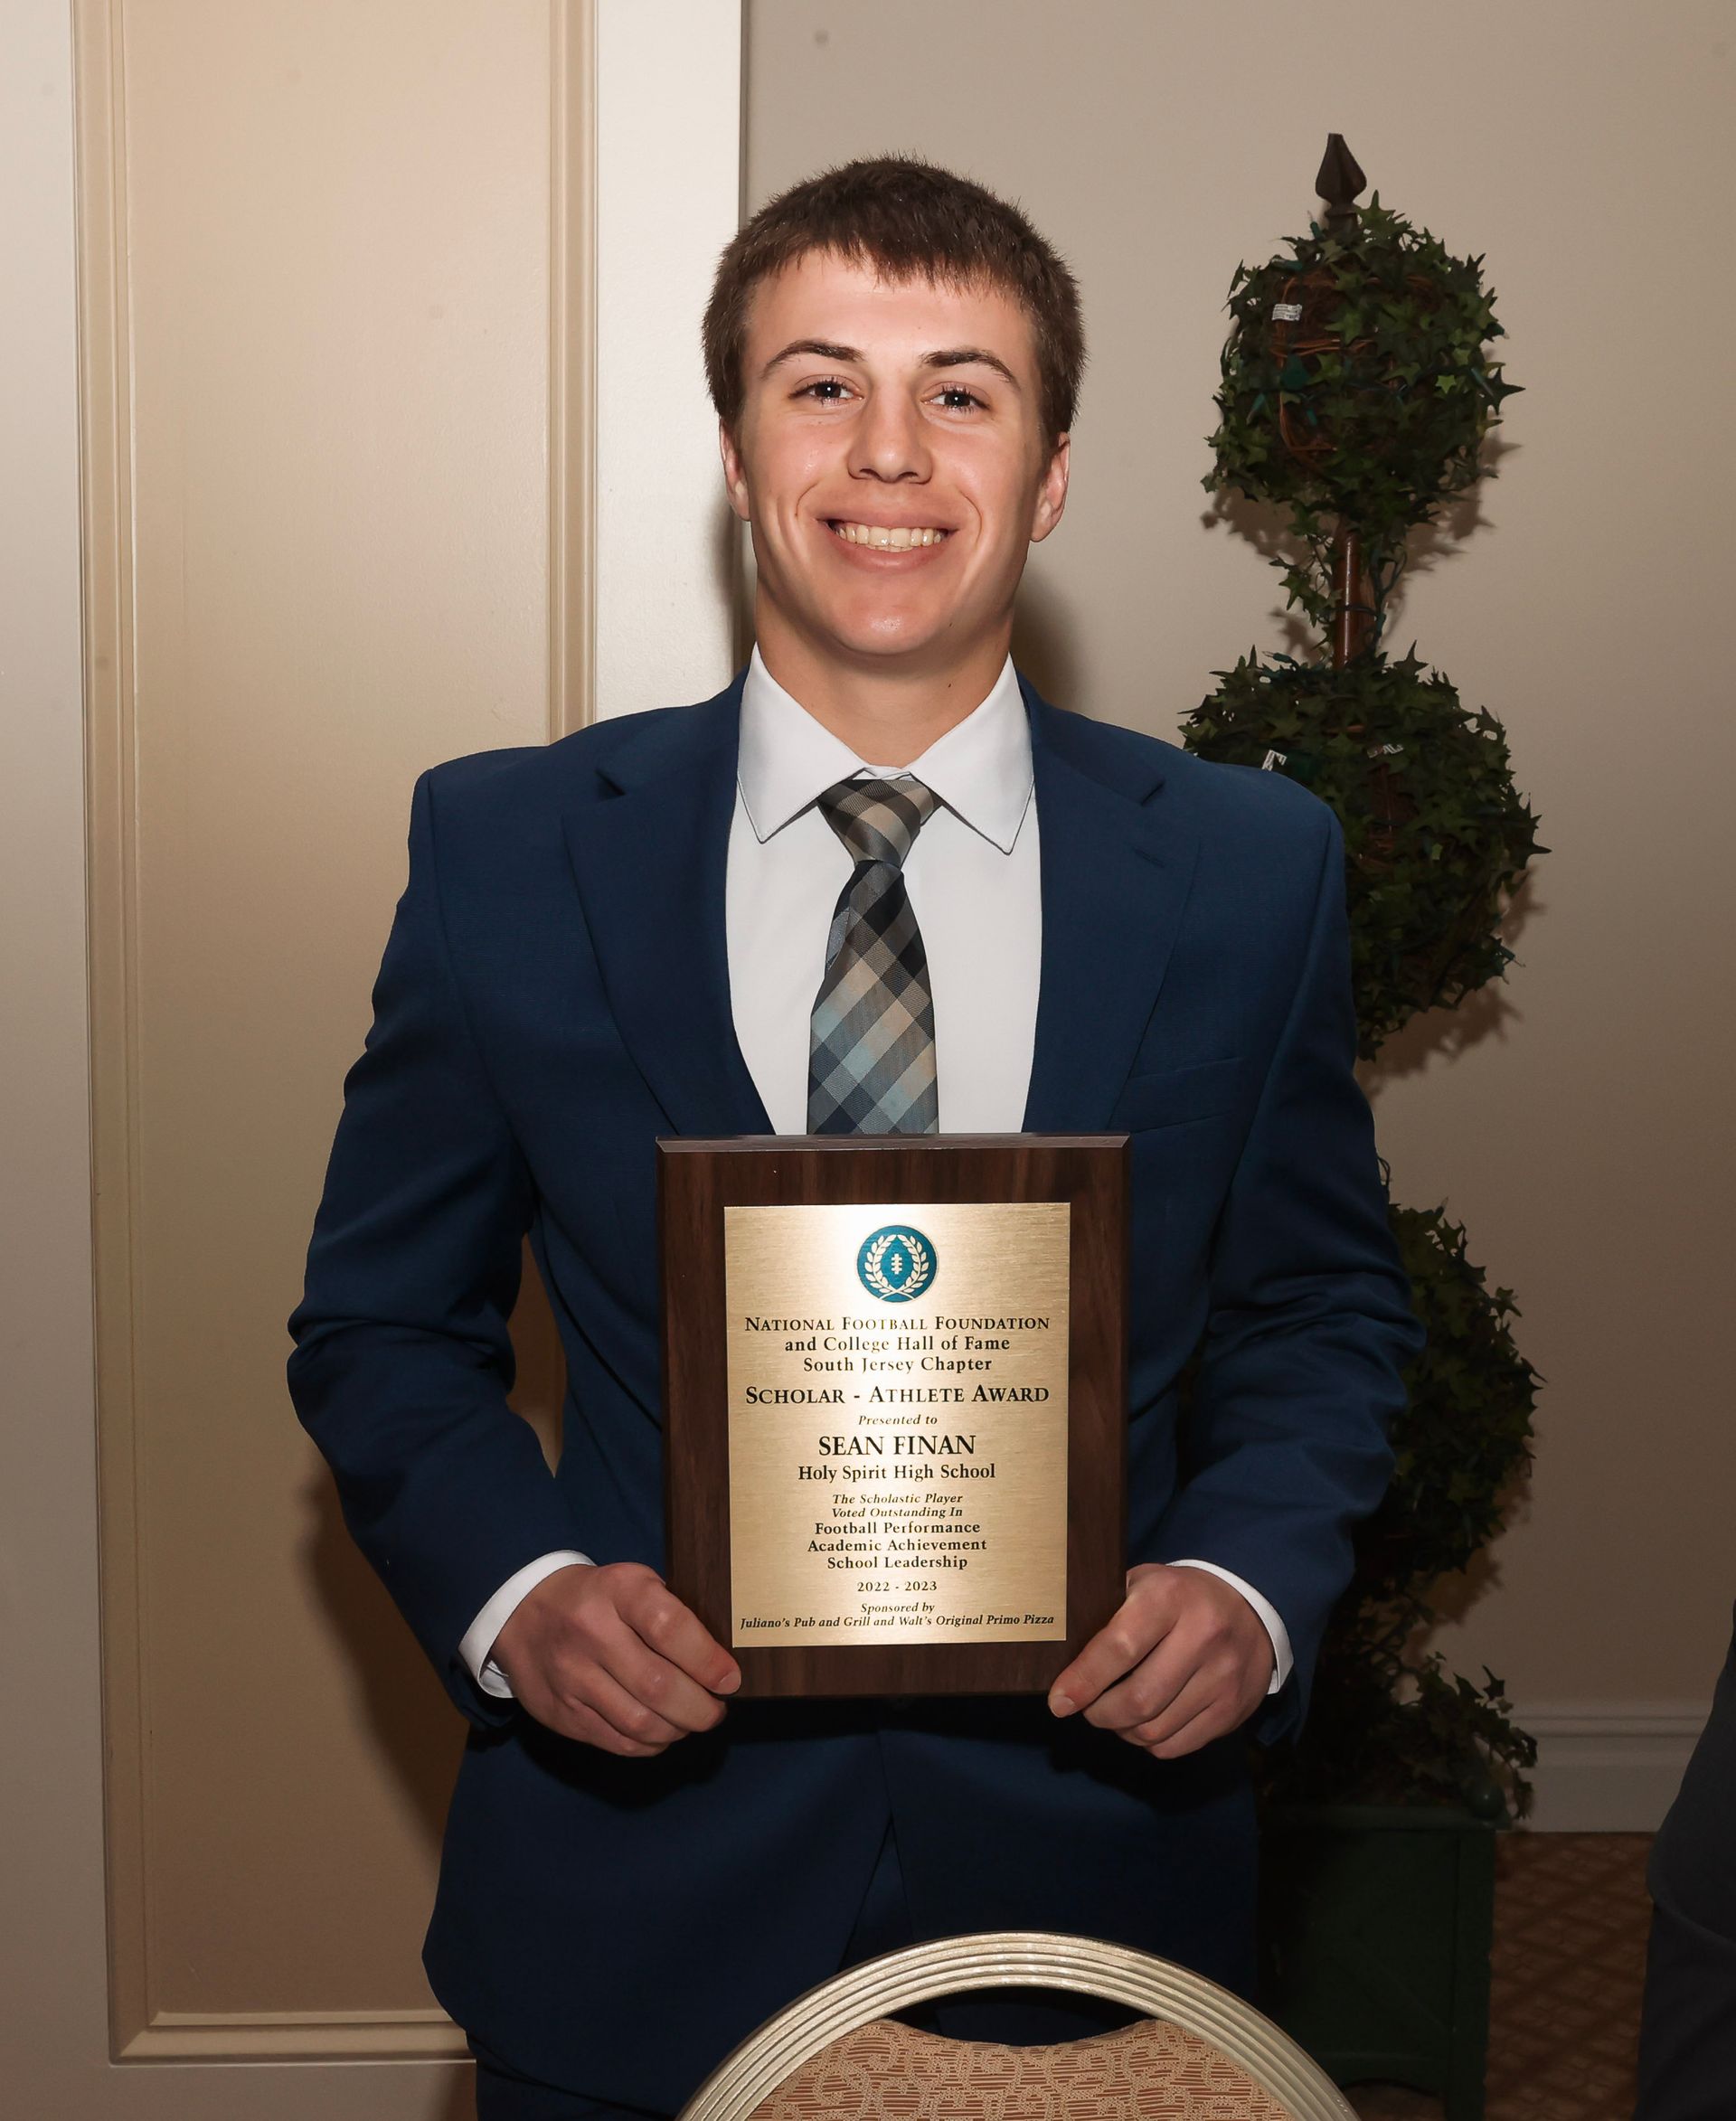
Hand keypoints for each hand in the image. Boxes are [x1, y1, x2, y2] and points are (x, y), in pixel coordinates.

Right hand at [490, 1562, 740, 1755]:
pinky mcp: (561, 1713)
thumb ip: (672, 1612)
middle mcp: (592, 1633)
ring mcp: (572, 1677)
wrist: (524, 1613)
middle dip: (700, 1708)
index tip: (730, 1680)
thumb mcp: (633, 1583)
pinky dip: (649, 1744)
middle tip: (716, 1710)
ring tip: (691, 1721)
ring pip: (639, 1722)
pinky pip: (616, 1741)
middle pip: (657, 1686)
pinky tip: (661, 1732)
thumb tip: (721, 1660)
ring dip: (678, 1730)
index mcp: (618, 1591)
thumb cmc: (598, 1598)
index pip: (669, 1628)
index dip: (707, 1660)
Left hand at [1046, 1563, 1273, 1757]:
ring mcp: (1222, 1677)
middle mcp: (1202, 1637)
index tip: (1059, 1701)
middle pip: (1138, 1700)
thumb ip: (1108, 1611)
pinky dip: (1149, 1742)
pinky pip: (1176, 1746)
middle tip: (1086, 1708)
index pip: (1120, 1647)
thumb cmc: (1180, 1596)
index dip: (1084, 1680)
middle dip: (1099, 1713)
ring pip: (1155, 1729)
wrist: (1251, 1609)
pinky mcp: (1232, 1710)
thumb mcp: (1145, 1583)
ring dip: (1122, 1730)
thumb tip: (1063, 1657)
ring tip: (1113, 1714)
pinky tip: (1143, 1723)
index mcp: (1170, 1598)